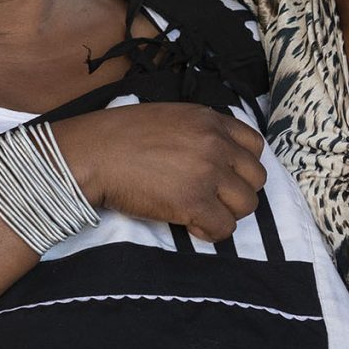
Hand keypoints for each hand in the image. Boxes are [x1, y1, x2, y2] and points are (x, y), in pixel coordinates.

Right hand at [54, 103, 266, 242]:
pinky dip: (210, 231)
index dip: (241, 166)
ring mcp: (207, 173)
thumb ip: (198, 131)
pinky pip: (224, 228)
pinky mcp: (194, 202)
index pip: (255, 145)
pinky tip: (190, 224)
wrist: (93, 154)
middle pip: (256, 178)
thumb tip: (215, 155)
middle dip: (236, 192)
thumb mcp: (169, 117)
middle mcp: (215, 144)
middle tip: (211, 198)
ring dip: (226, 212)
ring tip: (200, 212)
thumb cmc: (119, 137)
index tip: (224, 176)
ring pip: (246, 205)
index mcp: (209, 120)